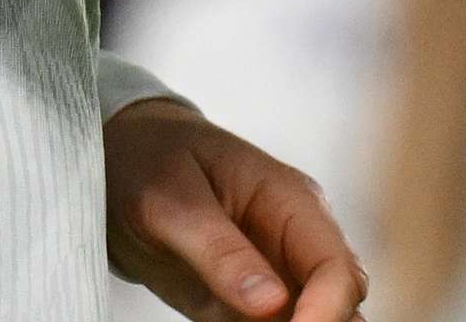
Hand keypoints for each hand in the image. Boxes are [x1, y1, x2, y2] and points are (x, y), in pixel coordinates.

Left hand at [105, 97, 367, 321]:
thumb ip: (219, 250)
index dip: (327, 309)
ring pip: (314, 316)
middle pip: (341, 298)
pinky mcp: (246, 301)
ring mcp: (274, 272)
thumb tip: (271, 304)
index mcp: (292, 202)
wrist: (125, 160)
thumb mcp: (173, 201)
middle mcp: (294, 240)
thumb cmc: (153, 161)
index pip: (335, 265)